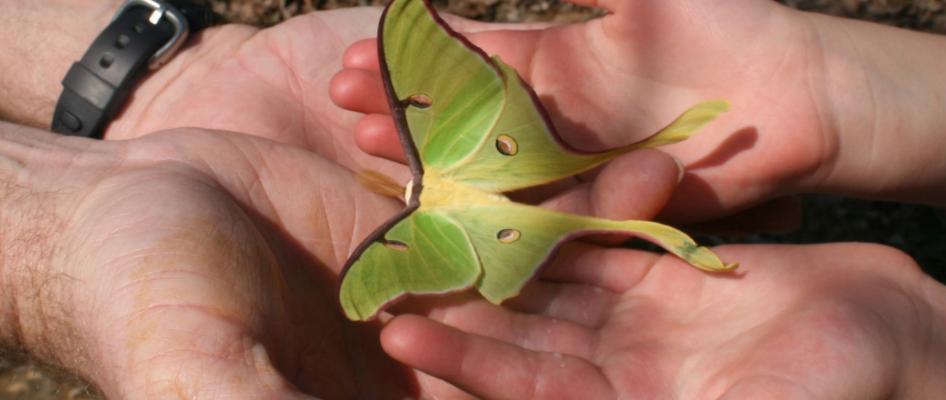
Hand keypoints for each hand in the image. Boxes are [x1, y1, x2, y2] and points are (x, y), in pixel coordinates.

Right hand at [0, 122, 683, 397]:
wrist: (110, 216)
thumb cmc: (145, 309)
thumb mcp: (207, 378)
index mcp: (393, 390)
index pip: (501, 385)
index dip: (555, 370)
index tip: (646, 350)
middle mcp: (426, 336)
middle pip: (533, 307)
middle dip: (601, 264)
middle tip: (672, 214)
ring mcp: (421, 263)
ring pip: (518, 233)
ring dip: (582, 202)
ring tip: (658, 164)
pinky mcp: (406, 203)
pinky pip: (472, 172)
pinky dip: (518, 147)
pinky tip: (582, 118)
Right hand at [331, 0, 847, 222]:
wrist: (804, 92)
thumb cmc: (734, 22)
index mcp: (557, 60)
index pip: (469, 59)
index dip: (415, 56)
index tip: (356, 52)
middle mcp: (556, 117)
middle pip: (465, 115)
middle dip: (405, 107)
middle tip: (342, 106)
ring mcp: (579, 164)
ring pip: (491, 165)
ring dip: (434, 158)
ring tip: (373, 152)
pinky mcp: (609, 206)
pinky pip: (546, 209)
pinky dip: (499, 207)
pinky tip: (448, 209)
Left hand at [379, 243, 945, 398]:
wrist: (896, 342)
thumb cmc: (830, 393)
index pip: (526, 392)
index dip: (465, 366)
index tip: (401, 338)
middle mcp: (617, 371)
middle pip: (521, 333)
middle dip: (460, 298)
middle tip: (391, 260)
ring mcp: (640, 320)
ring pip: (552, 280)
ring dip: (498, 247)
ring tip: (438, 210)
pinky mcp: (664, 275)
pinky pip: (601, 240)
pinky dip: (562, 215)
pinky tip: (517, 185)